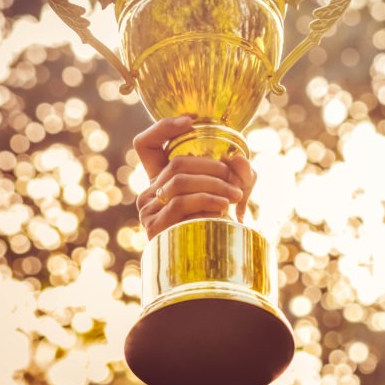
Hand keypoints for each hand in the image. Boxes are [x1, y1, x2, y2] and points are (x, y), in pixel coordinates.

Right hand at [133, 116, 256, 238]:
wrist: (215, 263)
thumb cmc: (222, 223)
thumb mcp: (233, 190)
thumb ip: (239, 172)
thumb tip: (239, 159)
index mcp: (161, 179)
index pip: (145, 145)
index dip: (163, 128)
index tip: (191, 121)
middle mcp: (150, 192)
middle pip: (176, 163)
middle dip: (212, 166)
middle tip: (236, 179)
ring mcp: (149, 210)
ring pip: (180, 181)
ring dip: (215, 184)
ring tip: (236, 196)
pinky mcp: (155, 226)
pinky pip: (181, 202)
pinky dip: (207, 200)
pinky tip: (223, 208)